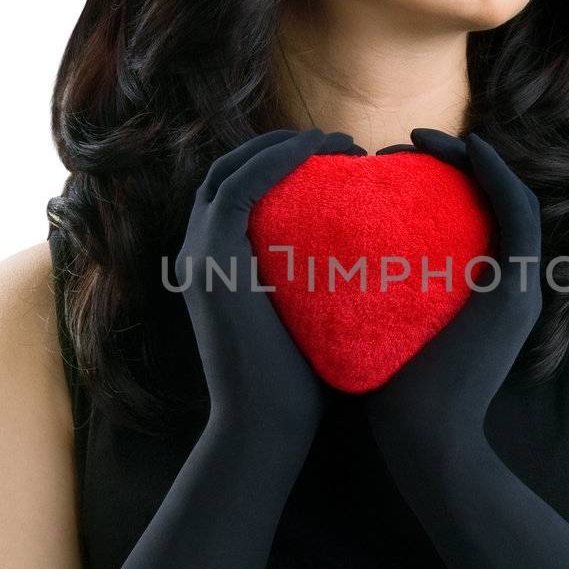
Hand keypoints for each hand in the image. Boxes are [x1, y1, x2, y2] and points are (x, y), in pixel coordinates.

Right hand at [175, 127, 360, 443]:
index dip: (282, 168)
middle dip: (282, 147)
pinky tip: (318, 151)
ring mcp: (199, 256)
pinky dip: (275, 160)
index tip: (339, 164)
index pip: (240, 196)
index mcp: (218, 269)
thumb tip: (369, 267)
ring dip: (283, 146)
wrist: (266, 427)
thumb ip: (320, 288)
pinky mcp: (211, 260)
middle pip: (230, 172)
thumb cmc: (299, 389)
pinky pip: (240, 188)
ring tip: (336, 142)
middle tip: (339, 143)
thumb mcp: (310, 322)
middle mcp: (199, 255)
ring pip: (231, 170)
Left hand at [363, 128, 542, 456]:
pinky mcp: (521, 291)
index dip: (432, 177)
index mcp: (474, 291)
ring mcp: (520, 287)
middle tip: (400, 144)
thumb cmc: (390, 393)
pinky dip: (496, 176)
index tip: (381, 163)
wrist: (424, 442)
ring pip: (512, 196)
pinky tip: (463, 152)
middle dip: (451, 158)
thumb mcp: (377, 326)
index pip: (465, 214)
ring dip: (472, 157)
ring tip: (421, 140)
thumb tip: (321, 258)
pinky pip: (518, 214)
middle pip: (492, 197)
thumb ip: (368, 291)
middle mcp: (507, 284)